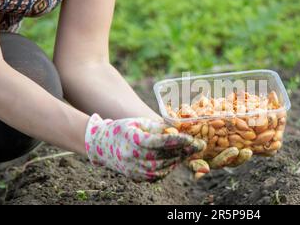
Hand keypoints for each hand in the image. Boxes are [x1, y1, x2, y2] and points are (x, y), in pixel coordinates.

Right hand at [85, 114, 205, 181]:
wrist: (101, 146)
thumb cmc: (123, 130)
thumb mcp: (138, 123)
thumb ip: (157, 127)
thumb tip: (177, 129)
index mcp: (133, 139)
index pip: (159, 142)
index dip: (177, 140)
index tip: (191, 138)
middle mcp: (132, 157)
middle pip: (164, 156)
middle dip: (184, 151)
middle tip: (199, 145)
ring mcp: (134, 169)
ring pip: (163, 167)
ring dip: (179, 159)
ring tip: (190, 151)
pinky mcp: (136, 177)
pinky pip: (157, 175)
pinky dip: (169, 168)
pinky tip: (176, 159)